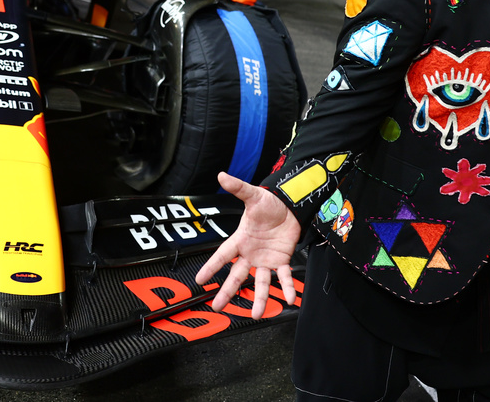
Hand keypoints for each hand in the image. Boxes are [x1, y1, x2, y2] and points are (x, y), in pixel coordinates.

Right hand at [195, 172, 299, 318]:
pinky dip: (287, 288)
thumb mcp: (253, 196)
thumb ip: (238, 188)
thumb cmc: (269, 202)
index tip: (199, 280)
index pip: (222, 255)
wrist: (290, 206)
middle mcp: (250, 253)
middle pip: (237, 276)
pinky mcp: (281, 260)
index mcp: (240, 240)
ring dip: (259, 298)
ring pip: (261, 282)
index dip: (211, 267)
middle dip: (227, 291)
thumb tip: (221, 175)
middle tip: (217, 307)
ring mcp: (265, 259)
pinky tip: (291, 299)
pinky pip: (284, 277)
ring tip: (256, 314)